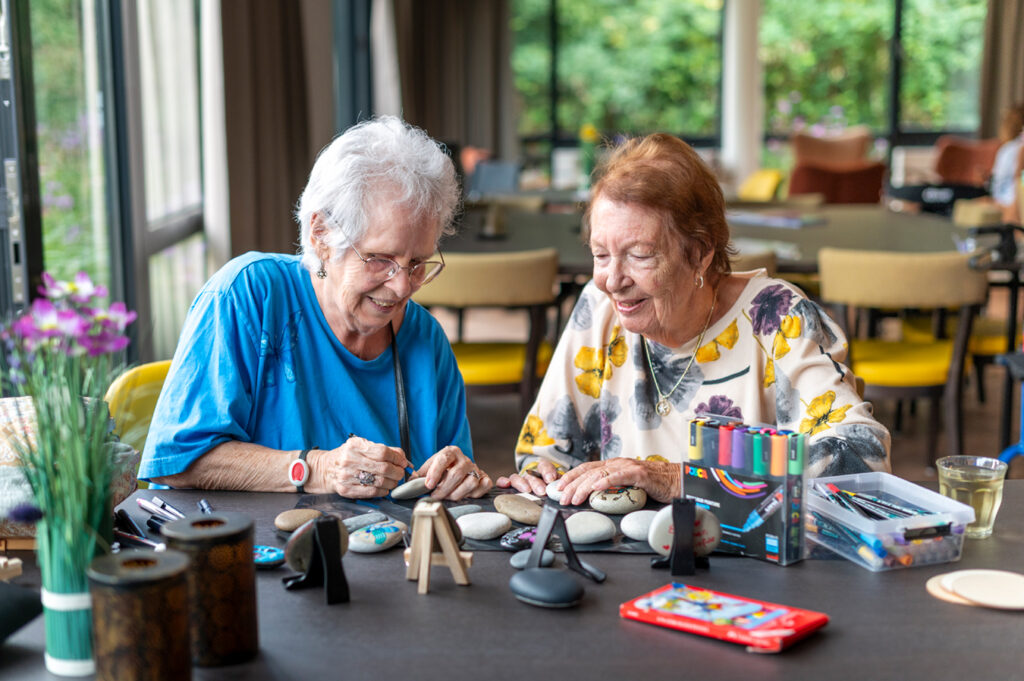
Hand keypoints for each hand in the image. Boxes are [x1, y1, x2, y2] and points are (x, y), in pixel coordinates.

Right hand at [312, 436, 409, 497]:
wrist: (325, 469)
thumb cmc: (347, 456)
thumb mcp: (362, 446)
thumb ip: (383, 450)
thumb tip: (403, 458)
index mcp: (355, 446)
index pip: (383, 452)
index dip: (397, 458)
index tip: (403, 462)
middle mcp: (350, 460)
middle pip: (383, 468)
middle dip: (397, 472)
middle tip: (400, 473)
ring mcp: (347, 476)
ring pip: (379, 482)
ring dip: (392, 483)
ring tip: (392, 481)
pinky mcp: (346, 490)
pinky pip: (371, 492)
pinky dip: (382, 491)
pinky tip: (384, 488)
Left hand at [417, 446, 491, 500]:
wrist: (460, 469)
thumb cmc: (443, 470)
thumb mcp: (430, 468)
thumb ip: (420, 474)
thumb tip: (410, 482)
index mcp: (451, 452)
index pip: (443, 459)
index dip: (435, 473)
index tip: (428, 485)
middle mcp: (465, 459)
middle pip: (456, 474)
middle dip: (443, 489)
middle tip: (435, 496)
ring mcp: (476, 469)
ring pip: (470, 483)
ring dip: (457, 494)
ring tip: (449, 496)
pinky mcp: (485, 478)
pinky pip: (482, 487)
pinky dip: (473, 494)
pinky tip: (464, 495)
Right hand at [496, 460, 561, 496]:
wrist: (542, 490)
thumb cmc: (551, 490)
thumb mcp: (558, 486)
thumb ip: (560, 486)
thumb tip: (564, 491)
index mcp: (543, 471)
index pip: (544, 466)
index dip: (547, 471)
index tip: (551, 479)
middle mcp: (530, 474)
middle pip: (531, 475)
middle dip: (536, 482)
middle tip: (542, 490)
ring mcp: (520, 479)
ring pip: (517, 477)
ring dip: (521, 483)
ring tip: (527, 490)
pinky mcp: (511, 485)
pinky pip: (504, 481)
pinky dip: (503, 482)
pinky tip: (506, 484)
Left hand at [556, 458, 679, 504]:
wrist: (677, 481)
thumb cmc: (653, 485)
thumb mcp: (627, 486)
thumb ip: (612, 489)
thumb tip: (593, 499)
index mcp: (613, 465)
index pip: (586, 469)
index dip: (570, 477)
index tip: (558, 487)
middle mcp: (618, 463)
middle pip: (588, 471)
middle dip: (572, 484)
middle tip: (561, 497)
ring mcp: (628, 467)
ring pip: (600, 474)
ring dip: (584, 487)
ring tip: (574, 497)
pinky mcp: (640, 474)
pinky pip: (620, 476)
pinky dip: (606, 482)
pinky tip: (595, 489)